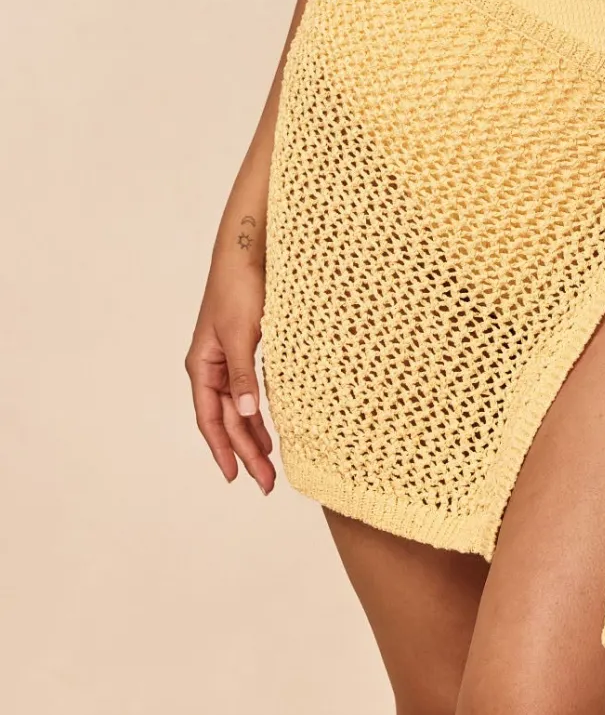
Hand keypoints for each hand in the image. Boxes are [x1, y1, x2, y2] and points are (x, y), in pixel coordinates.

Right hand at [185, 250, 275, 495]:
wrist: (247, 252)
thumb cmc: (239, 289)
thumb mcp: (241, 334)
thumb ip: (244, 375)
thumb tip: (247, 412)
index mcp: (203, 366)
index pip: (210, 419)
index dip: (223, 449)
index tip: (235, 478)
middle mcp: (212, 366)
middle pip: (227, 418)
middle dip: (245, 450)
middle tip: (267, 483)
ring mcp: (228, 358)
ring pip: (239, 406)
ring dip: (253, 433)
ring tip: (270, 462)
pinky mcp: (246, 347)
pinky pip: (250, 388)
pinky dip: (259, 408)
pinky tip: (271, 423)